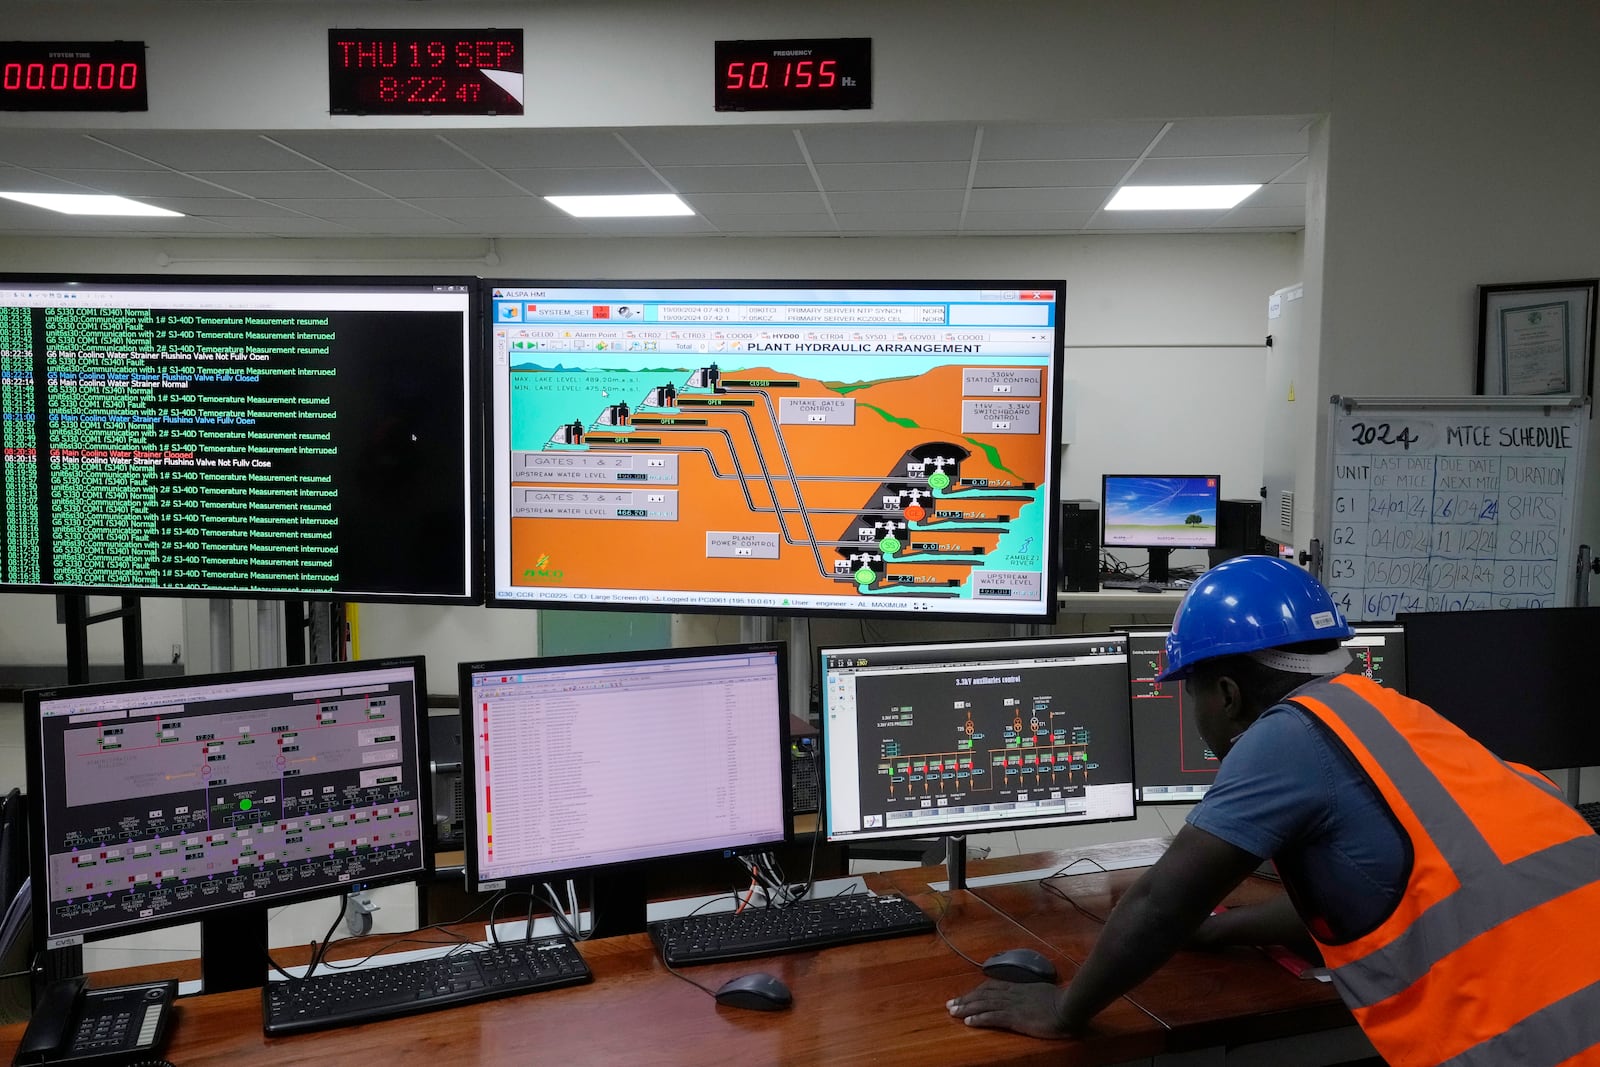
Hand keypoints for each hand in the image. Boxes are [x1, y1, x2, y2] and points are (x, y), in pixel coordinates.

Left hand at [946, 979, 1074, 1039]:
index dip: (976, 991)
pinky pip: (992, 1017)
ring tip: (953, 1012)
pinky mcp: (1014, 1017)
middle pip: (982, 994)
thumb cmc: (1061, 1001)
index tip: (965, 995)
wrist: (1068, 1006)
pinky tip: (968, 1022)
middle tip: (950, 1004)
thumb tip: (1031, 997)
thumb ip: (1033, 994)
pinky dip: (979, 1018)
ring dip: (966, 1008)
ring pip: (983, 1004)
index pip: (991, 987)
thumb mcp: (1043, 993)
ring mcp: (1012, 1005)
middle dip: (965, 999)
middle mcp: (1011, 994)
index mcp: (1018, 988)